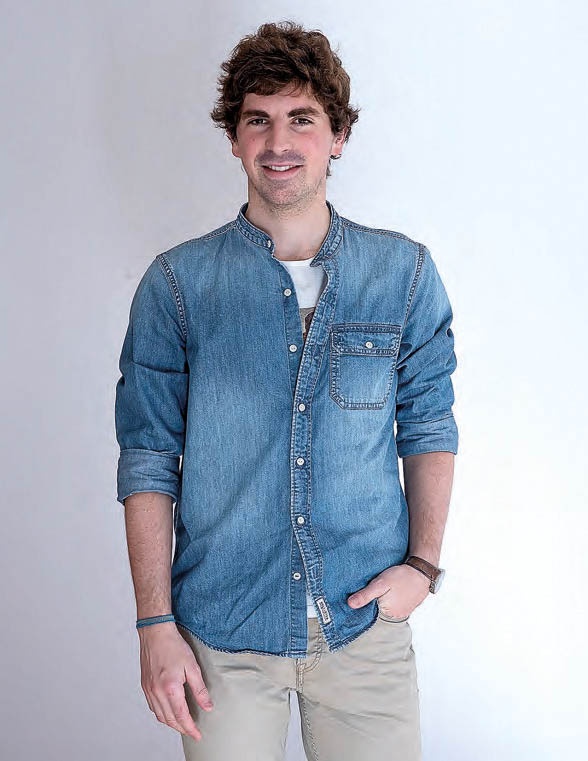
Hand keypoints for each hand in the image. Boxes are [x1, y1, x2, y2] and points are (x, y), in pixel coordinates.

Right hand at [138, 624, 213, 741]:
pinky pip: (152, 707)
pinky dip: (161, 714)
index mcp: (170, 688)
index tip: (197, 735)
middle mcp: (157, 692)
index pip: (182, 716)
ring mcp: (148, 690)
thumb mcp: (192, 666)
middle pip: (169, 720)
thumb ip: (199, 689)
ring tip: (182, 724)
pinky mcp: (145, 686)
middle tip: (192, 731)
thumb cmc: (173, 645)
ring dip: (171, 723)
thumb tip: (207, 706)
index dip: (190, 728)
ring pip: (159, 715)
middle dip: (181, 728)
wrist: (155, 632)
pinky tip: (168, 711)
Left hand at [347, 563, 429, 618]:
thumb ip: (365, 595)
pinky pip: (395, 605)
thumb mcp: (380, 584)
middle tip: (374, 589)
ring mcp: (403, 612)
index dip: (363, 603)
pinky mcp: (408, 607)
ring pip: (387, 608)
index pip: (369, 613)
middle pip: (378, 611)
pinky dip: (392, 600)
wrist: (422, 571)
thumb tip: (350, 604)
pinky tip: (392, 592)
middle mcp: (395, 616)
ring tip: (384, 590)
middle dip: (373, 602)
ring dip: (383, 601)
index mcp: (386, 612)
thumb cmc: (401, 576)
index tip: (359, 595)